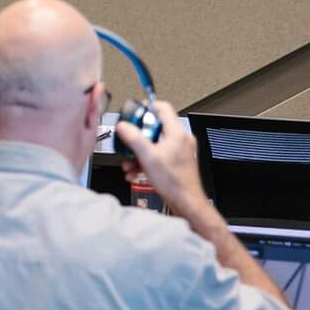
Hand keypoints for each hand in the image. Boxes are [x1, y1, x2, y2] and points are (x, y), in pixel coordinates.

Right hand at [117, 101, 210, 219]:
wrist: (186, 202)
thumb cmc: (175, 183)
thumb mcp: (148, 157)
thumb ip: (134, 138)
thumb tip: (124, 126)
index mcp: (177, 133)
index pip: (163, 108)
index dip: (147, 107)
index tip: (136, 113)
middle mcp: (181, 139)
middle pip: (155, 127)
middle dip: (139, 137)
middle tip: (131, 142)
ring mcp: (180, 150)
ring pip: (156, 143)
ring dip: (140, 151)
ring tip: (131, 161)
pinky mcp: (178, 161)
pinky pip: (159, 154)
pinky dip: (147, 160)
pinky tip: (137, 171)